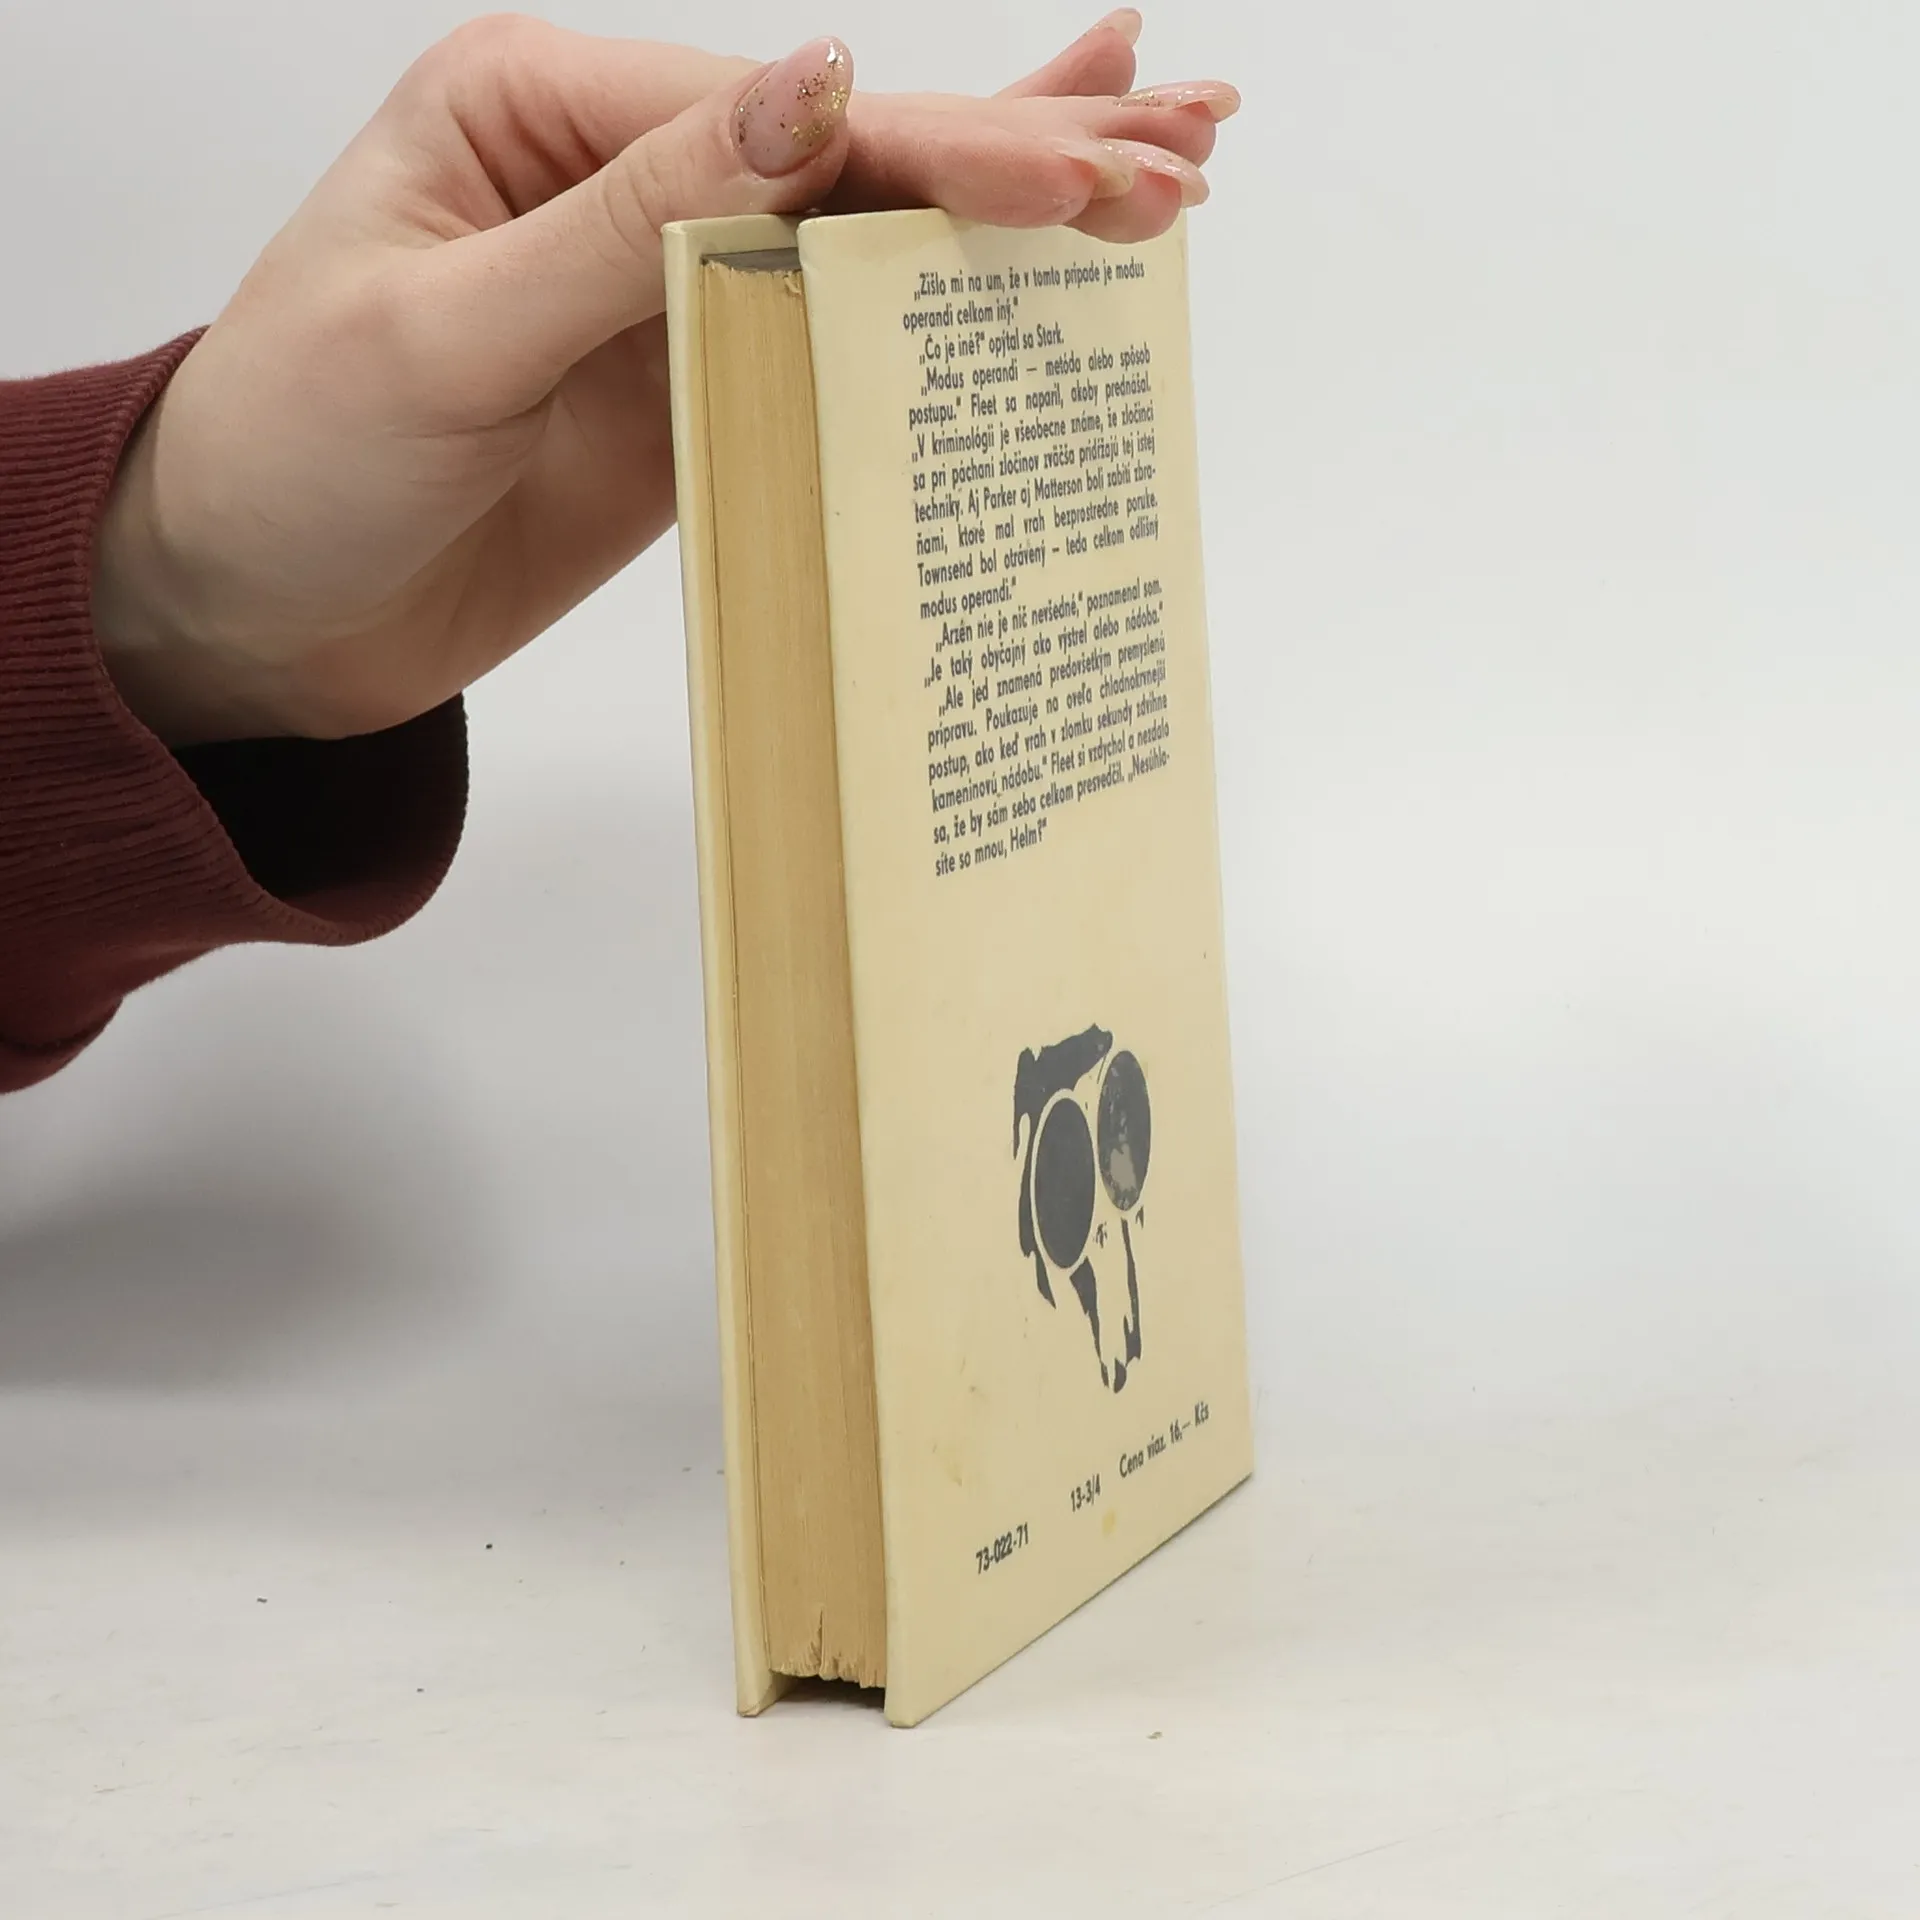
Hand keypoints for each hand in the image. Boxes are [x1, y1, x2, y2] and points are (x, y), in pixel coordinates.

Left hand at [92, 11, 1237, 744]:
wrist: (254, 620)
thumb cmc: (293, 461)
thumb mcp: (445, 331)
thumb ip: (636, 222)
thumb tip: (814, 91)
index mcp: (540, 108)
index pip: (779, 118)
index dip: (938, 149)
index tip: (1078, 178)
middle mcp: (619, 175)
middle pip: (854, 150)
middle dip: (1024, 148)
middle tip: (1186, 141)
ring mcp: (667, 288)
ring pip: (866, 234)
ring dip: (1013, 208)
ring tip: (1166, 161)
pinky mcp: (693, 392)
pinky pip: (832, 340)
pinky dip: (935, 309)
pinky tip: (1024, 265)